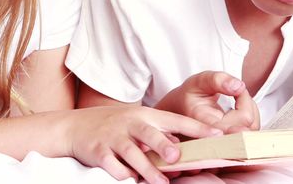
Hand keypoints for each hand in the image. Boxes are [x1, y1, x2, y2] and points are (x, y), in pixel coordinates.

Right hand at [65, 105, 221, 183]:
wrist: (75, 126)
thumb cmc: (115, 126)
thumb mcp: (138, 124)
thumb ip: (159, 135)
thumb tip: (183, 150)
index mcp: (145, 116)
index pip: (175, 120)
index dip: (196, 128)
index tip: (217, 134)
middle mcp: (130, 123)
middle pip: (149, 133)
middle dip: (163, 145)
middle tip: (176, 157)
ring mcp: (113, 137)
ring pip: (131, 153)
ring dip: (146, 169)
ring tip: (161, 182)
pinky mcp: (98, 151)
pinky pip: (112, 165)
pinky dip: (122, 174)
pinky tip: (129, 179)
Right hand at [155, 71, 259, 133]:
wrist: (182, 109)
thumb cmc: (190, 95)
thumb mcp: (199, 81)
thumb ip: (217, 80)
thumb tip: (239, 86)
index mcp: (203, 124)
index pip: (231, 127)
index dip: (243, 111)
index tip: (240, 93)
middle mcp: (215, 138)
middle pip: (246, 127)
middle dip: (248, 104)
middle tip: (237, 90)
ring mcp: (224, 143)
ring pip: (252, 130)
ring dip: (251, 109)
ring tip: (238, 96)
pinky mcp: (233, 143)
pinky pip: (251, 132)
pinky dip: (251, 115)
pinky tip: (240, 105)